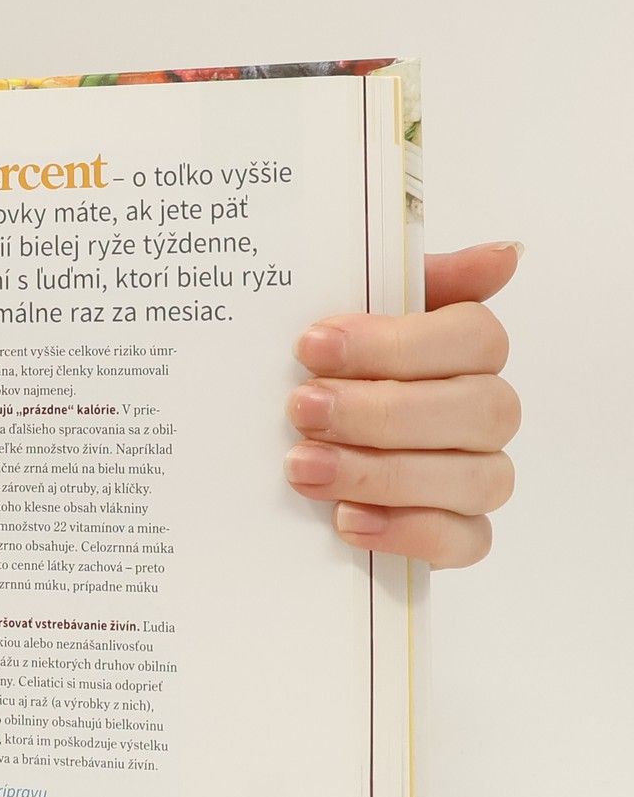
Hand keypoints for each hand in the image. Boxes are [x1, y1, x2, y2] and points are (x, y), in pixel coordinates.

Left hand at [284, 241, 520, 566]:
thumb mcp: (353, 315)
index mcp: (468, 351)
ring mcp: (479, 475)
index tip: (311, 346)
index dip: (394, 342)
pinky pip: (464, 541)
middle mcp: (486, 411)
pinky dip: (406, 532)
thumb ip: (415, 279)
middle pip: (476, 410)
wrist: (292, 446)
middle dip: (380, 411)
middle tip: (302, 409)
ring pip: (474, 477)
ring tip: (304, 468)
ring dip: (382, 473)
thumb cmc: (330, 373)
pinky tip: (346, 521)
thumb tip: (504, 255)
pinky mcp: (460, 533)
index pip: (473, 337)